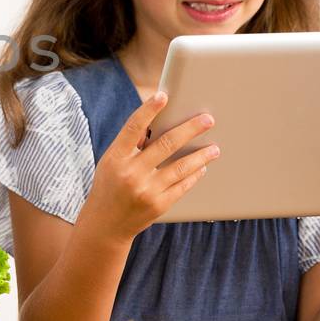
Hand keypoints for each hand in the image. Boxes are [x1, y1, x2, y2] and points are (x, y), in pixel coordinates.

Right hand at [84, 91, 218, 243]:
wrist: (105, 225)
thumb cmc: (109, 187)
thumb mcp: (111, 163)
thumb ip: (130, 145)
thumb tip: (155, 123)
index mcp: (116, 158)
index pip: (133, 128)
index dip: (148, 110)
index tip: (163, 95)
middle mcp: (131, 173)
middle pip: (166, 144)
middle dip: (190, 129)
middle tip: (207, 119)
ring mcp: (146, 190)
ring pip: (181, 166)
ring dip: (201, 155)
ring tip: (214, 148)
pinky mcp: (159, 205)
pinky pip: (183, 185)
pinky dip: (194, 174)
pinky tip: (202, 167)